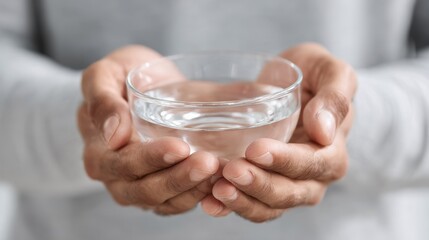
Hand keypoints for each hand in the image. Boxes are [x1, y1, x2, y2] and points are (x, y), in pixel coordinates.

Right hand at [78, 45, 218, 214]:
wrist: (141, 87)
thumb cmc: (119, 79)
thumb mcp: (103, 76)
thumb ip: (103, 101)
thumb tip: (114, 136)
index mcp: (99, 155)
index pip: (124, 164)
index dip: (152, 158)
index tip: (180, 146)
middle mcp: (118, 179)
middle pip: (148, 190)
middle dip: (179, 178)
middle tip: (208, 162)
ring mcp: (141, 189)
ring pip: (168, 201)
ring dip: (194, 189)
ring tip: (219, 171)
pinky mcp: (164, 192)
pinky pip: (181, 202)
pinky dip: (201, 195)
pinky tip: (221, 180)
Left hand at [200, 43, 356, 221]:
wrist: (288, 83)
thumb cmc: (312, 75)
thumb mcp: (330, 71)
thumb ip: (334, 98)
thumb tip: (324, 132)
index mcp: (331, 153)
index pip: (312, 164)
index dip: (285, 160)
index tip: (255, 149)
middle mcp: (312, 178)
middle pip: (288, 193)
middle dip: (259, 185)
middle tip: (231, 170)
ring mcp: (286, 186)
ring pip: (267, 206)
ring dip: (242, 201)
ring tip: (217, 189)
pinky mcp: (261, 186)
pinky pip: (248, 204)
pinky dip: (229, 207)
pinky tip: (209, 201)